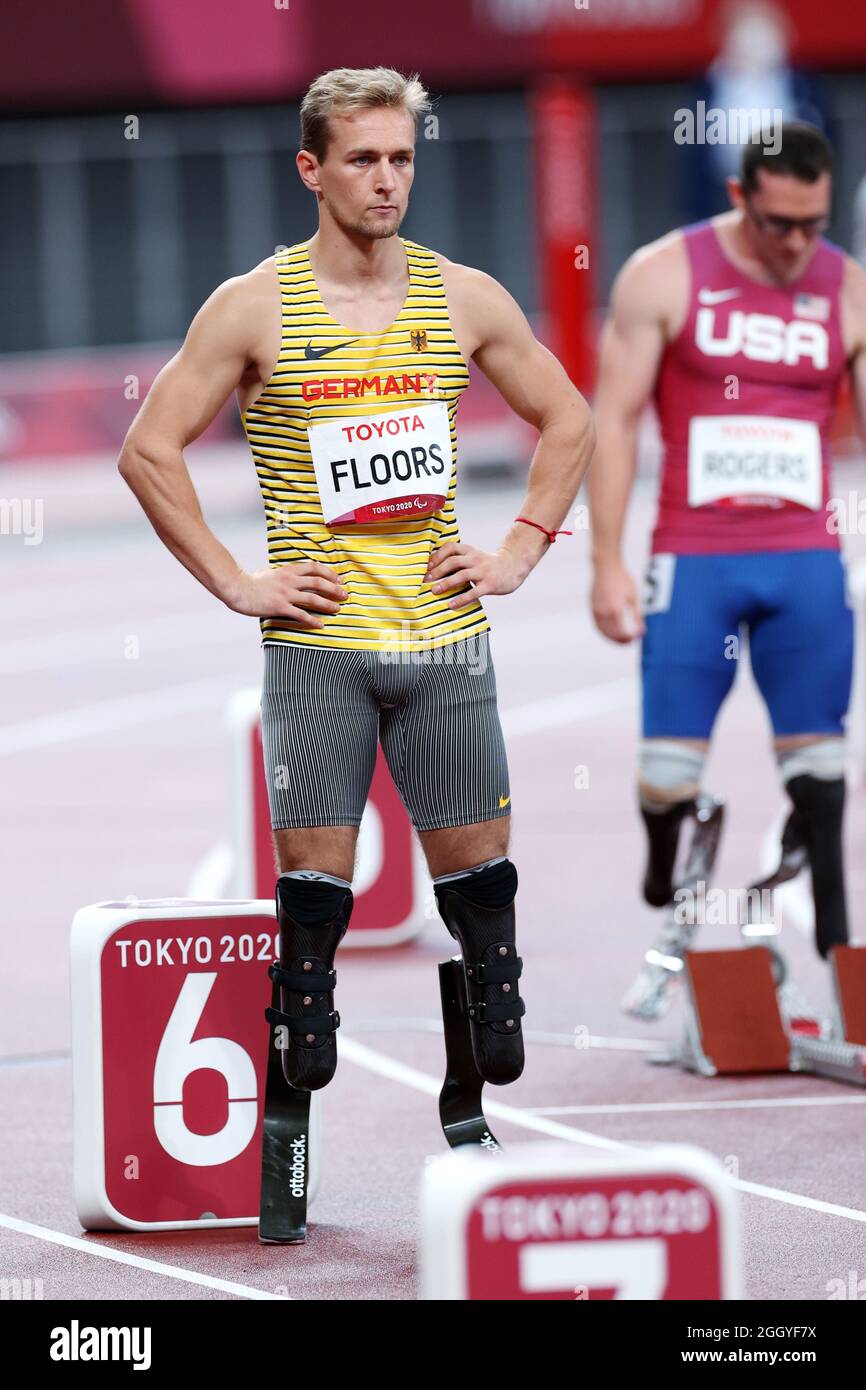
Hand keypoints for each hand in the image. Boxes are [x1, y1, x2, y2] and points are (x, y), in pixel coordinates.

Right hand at [228, 562, 347, 627]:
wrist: (238, 588)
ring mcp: (285, 594)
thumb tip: (292, 576)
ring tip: (337, 609)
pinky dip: (312, 620)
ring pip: (313, 598)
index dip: (329, 573)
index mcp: (288, 570)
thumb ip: (284, 575)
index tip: (338, 579)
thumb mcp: (270, 572)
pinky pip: (300, 614)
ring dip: (328, 604)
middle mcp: (290, 581)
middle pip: (319, 582)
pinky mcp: (280, 607)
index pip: (314, 568)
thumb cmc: (251, 581)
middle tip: (345, 595)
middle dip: (334, 589)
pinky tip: (320, 625)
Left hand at [424, 542, 526, 609]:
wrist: (513, 567)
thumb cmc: (488, 564)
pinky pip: (474, 592)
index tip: (426, 566)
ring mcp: (483, 571)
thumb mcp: (474, 556)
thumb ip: (458, 560)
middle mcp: (475, 559)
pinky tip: (451, 605)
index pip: (451, 547)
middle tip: (426, 580)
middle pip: (453, 561)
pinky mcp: (490, 584)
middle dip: (437, 571)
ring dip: (446, 583)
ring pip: (462, 575)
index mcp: (470, 551)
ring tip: (434, 591)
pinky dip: (461, 599)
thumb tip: (433, 571)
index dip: (437, 555)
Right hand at [591, 560, 644, 643]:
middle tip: (630, 642)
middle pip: (612, 635)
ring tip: (622, 640)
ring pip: (603, 632)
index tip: (636, 638)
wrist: (605, 567)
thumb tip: (641, 632)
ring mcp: (596, 611)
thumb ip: (637, 616)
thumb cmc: (623, 580)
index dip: (629, 638)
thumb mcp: (633, 598)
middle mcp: (604, 613)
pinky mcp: (592, 608)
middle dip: (621, 641)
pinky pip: (597, 625)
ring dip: (612, 639)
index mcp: (616, 610)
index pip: (622, 633)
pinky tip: (612, 632)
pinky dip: (604, 632)